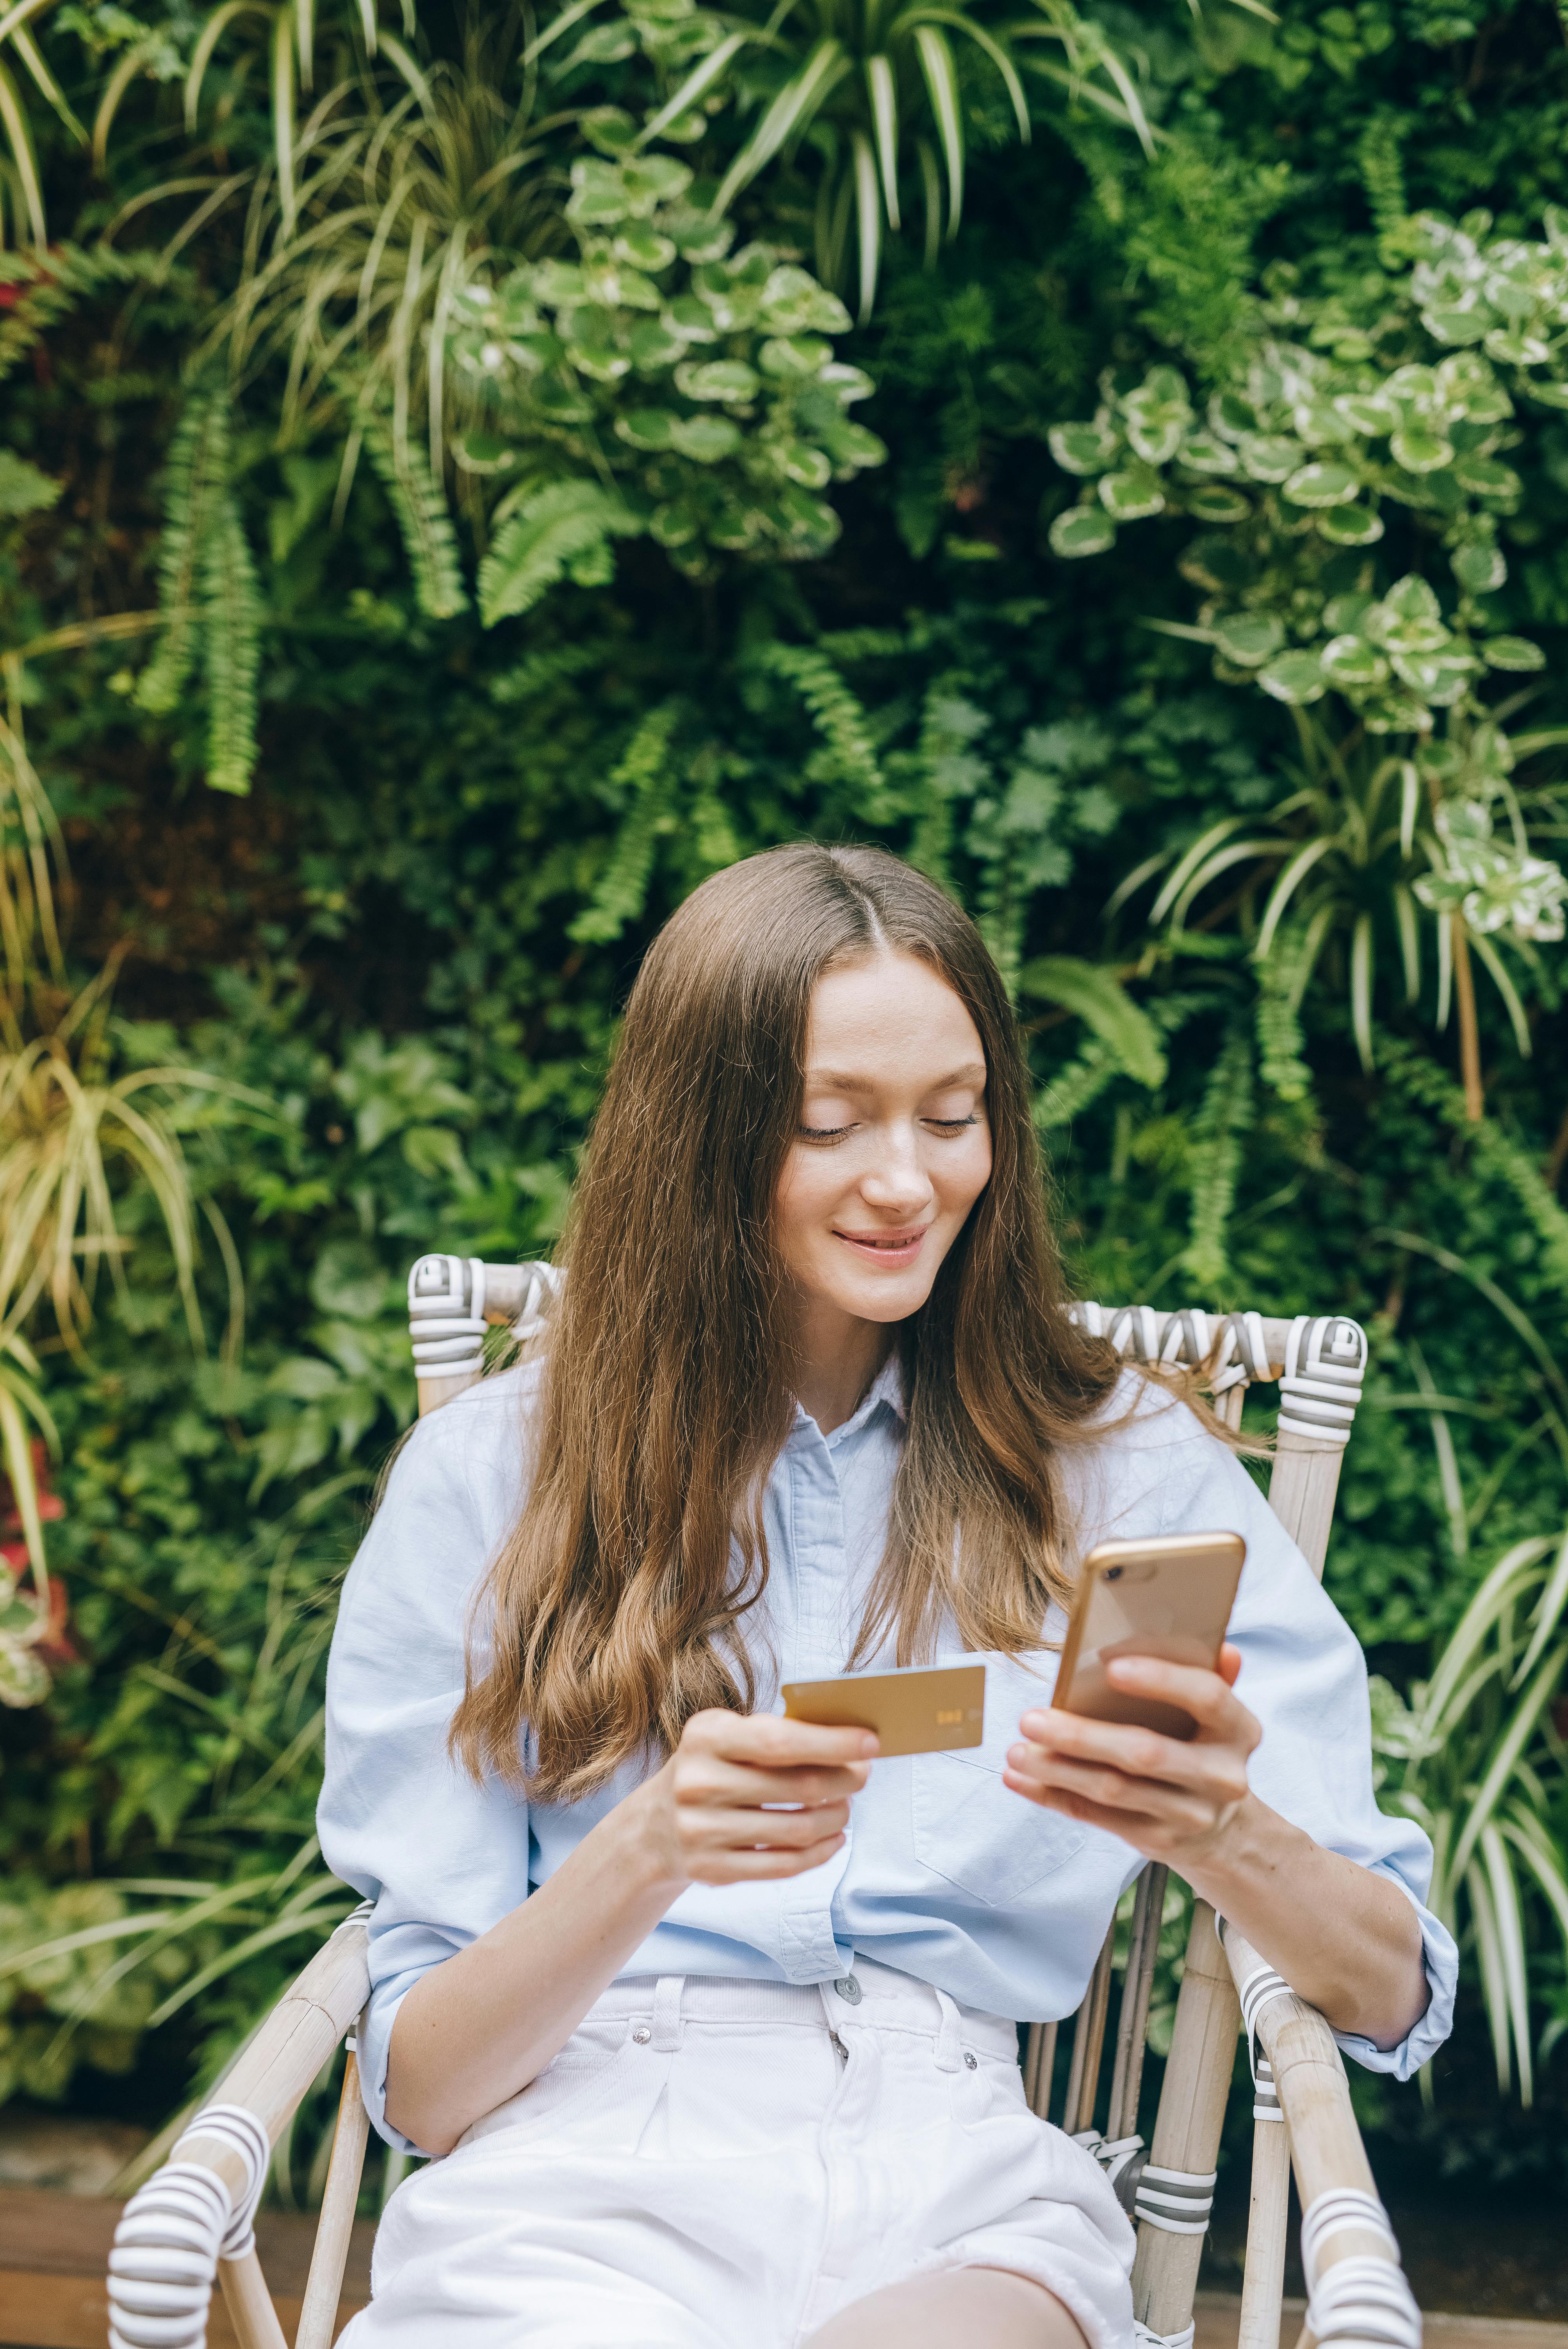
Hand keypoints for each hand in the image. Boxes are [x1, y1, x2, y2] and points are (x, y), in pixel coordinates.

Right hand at [634, 1709, 876, 1889]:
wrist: (654, 1827)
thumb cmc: (711, 1769)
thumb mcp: (728, 1736)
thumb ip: (778, 1734)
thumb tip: (851, 1745)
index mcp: (706, 1737)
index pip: (781, 1741)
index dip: (833, 1743)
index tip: (871, 1743)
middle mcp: (699, 1782)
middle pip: (799, 1787)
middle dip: (845, 1781)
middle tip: (862, 1775)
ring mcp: (702, 1830)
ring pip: (797, 1830)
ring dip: (836, 1818)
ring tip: (845, 1808)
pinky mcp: (712, 1870)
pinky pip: (784, 1866)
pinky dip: (820, 1853)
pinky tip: (834, 1839)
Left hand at [1001, 1645, 1260, 1870]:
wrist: (1223, 1828)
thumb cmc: (1202, 1747)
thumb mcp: (1215, 1714)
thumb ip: (1209, 1676)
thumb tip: (1221, 1645)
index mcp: (1238, 1730)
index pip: (1207, 1697)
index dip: (1161, 1679)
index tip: (1110, 1665)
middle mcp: (1221, 1776)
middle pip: (1146, 1754)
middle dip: (1082, 1736)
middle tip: (1031, 1719)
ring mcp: (1190, 1815)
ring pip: (1115, 1791)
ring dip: (1058, 1770)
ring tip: (1017, 1751)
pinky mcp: (1159, 1842)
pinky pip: (1098, 1818)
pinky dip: (1054, 1797)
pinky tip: (1022, 1779)